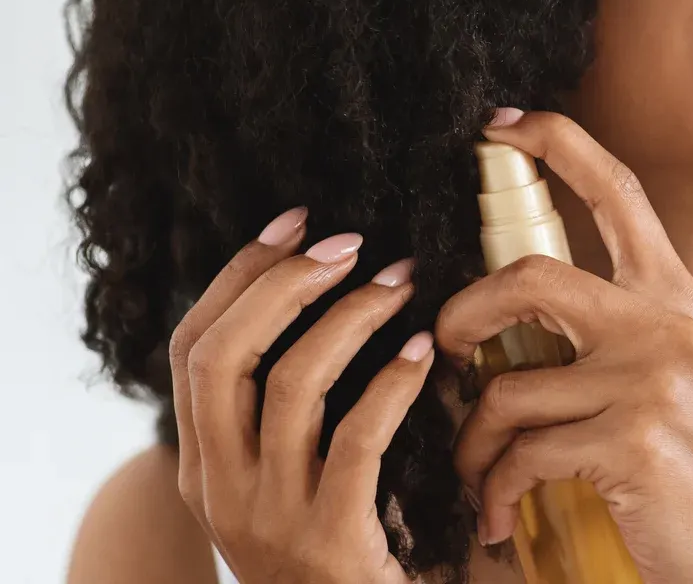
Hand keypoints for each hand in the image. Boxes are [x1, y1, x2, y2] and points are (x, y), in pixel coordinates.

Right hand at [169, 207, 432, 583]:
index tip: (294, 221)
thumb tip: (328, 298)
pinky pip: (357, 439)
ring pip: (290, 386)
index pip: (192, 349)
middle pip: (222, 355)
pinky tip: (424, 352)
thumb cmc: (347, 546)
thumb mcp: (291, 480)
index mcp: (201, 467)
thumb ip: (289, 413)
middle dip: (283, 283)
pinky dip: (392, 383)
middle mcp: (218, 489)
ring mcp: (268, 517)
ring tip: (401, 282)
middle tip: (349, 244)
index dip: (239, 276)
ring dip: (351, 318)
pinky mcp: (329, 540)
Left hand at [436, 109, 692, 583]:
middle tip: (448, 351)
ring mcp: (651, 382)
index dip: (558, 143)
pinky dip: (492, 492)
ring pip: (506, 388)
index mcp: (677, 299)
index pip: (619, 192)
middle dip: (462, 315)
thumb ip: (612, 339)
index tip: (501, 124)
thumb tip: (507, 323)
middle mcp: (668, 325)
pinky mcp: (629, 443)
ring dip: (471, 443)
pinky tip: (499, 517)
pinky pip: (518, 454)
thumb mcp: (672, 384)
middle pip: (530, 277)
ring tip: (478, 475)